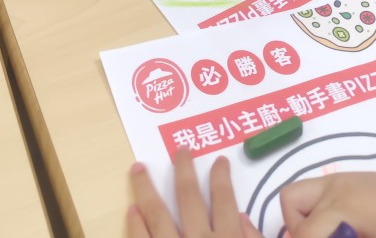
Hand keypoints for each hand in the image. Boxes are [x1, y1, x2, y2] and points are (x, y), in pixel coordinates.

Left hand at [127, 148, 259, 237]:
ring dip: (146, 189)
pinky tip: (132, 210)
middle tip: (181, 150)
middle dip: (183, 170)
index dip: (221, 178)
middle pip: (188, 197)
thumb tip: (244, 218)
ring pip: (157, 214)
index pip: (224, 200)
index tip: (219, 161)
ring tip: (138, 168)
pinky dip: (136, 225)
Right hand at [281, 172, 375, 237]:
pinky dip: (312, 209)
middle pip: (293, 208)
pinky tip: (335, 225)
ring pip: (295, 195)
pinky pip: (311, 191)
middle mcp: (336, 186)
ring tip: (326, 234)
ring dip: (301, 218)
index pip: (303, 231)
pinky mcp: (342, 177)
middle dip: (300, 233)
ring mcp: (338, 178)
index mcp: (347, 207)